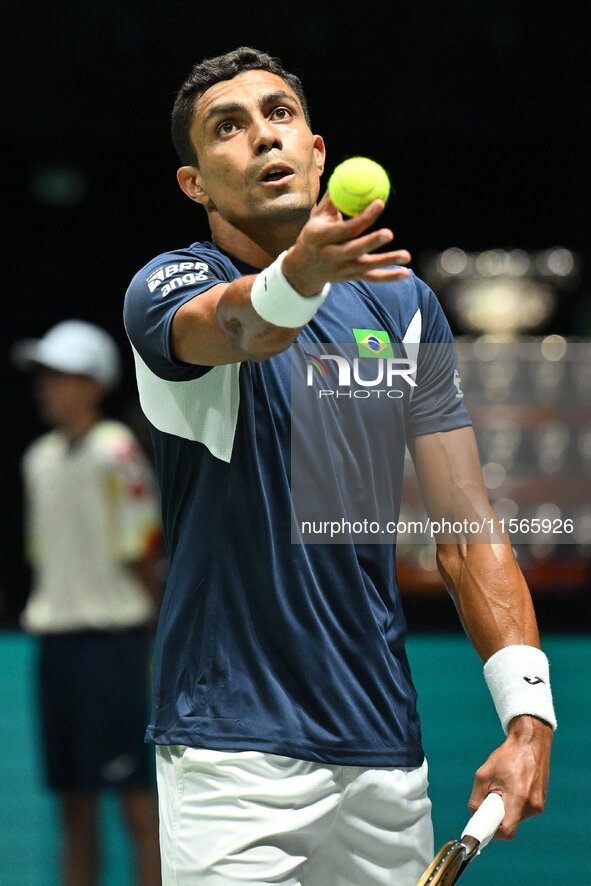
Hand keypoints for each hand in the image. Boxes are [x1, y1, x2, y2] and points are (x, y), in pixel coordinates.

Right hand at [281, 191, 410, 295]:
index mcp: (323, 237)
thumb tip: (346, 175)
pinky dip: (389, 277)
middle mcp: (332, 255)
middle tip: (389, 233)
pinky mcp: (352, 277)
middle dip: (371, 242)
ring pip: (367, 266)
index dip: (364, 217)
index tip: (380, 202)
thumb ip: (333, 200)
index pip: (345, 228)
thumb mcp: (317, 218)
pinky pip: (372, 278)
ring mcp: (343, 269)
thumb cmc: (314, 235)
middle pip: (354, 249)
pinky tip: (405, 273)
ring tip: (406, 256)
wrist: (303, 269)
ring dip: (387, 261)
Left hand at [468, 715, 552, 838]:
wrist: (530, 742)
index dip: (492, 832)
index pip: (506, 830)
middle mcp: (532, 805)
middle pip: (510, 824)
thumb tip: (474, 814)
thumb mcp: (483, 774)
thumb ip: (477, 798)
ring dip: (506, 808)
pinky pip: (523, 811)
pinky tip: (512, 786)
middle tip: (490, 800)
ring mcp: (539, 805)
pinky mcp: (541, 802)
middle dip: (497, 816)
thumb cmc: (506, 756)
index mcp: (519, 798)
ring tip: (503, 787)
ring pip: (516, 817)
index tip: (482, 828)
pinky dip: (514, 804)